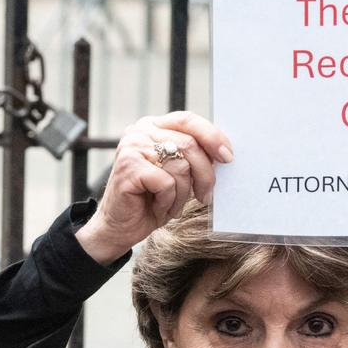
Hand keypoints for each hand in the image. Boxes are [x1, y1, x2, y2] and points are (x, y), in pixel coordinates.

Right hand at [76, 112, 232, 264]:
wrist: (120, 227)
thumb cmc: (152, 200)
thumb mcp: (179, 174)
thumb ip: (194, 156)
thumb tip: (225, 152)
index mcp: (153, 126)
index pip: (188, 120)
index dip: (211, 136)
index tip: (228, 156)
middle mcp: (140, 131)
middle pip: (189, 144)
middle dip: (205, 174)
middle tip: (206, 196)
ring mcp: (132, 146)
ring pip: (181, 166)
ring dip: (182, 194)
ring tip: (169, 203)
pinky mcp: (128, 165)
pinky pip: (166, 183)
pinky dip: (168, 201)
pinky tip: (156, 206)